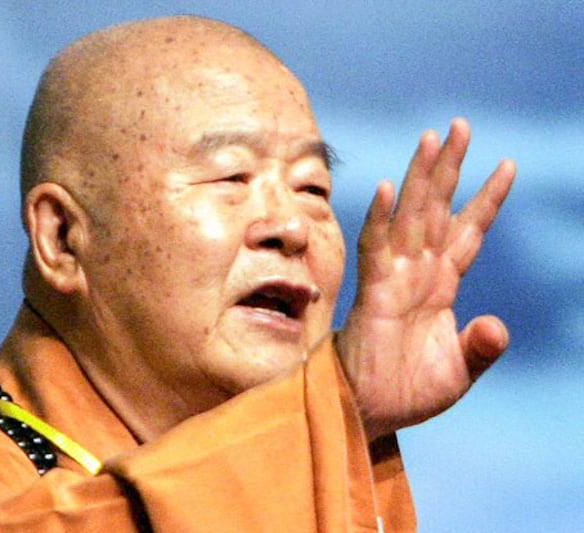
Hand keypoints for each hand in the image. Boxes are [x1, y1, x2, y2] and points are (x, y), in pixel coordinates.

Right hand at [336, 118, 516, 441]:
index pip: (468, 232)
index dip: (487, 199)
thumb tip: (496, 325)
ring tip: (432, 138)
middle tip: (461, 126)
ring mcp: (396, 279)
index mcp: (442, 286)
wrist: (371, 414)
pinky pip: (377, 249)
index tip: (507, 164)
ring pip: (411, 218)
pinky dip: (382, 219)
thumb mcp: (458, 371)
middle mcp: (419, 273)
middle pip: (439, 210)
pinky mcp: (374, 293)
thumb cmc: (409, 391)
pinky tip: (390, 190)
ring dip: (422, 178)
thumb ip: (480, 347)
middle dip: (451, 168)